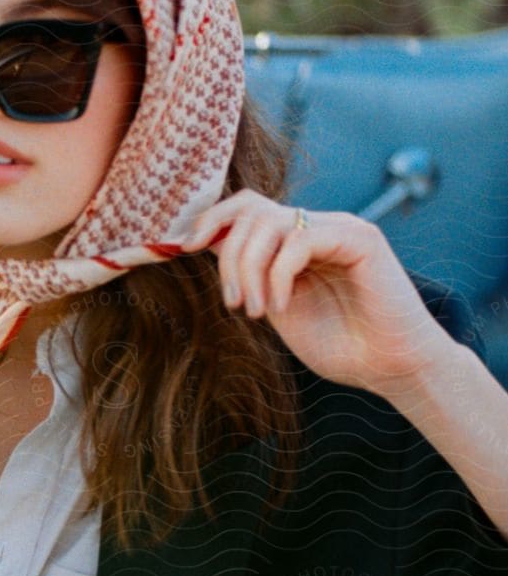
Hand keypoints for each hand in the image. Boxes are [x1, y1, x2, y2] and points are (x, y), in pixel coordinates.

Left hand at [181, 191, 452, 397]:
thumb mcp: (276, 306)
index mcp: (296, 240)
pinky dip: (278, 276)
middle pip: (250, 210)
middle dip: (229, 256)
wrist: (391, 368)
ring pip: (270, 222)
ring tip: (257, 311)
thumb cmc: (340, 345)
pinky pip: (300, 241)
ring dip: (250, 269)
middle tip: (234, 303)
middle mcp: (317, 226)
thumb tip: (204, 243)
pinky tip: (281, 308)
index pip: (245, 206)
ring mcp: (340, 228)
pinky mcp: (361, 239)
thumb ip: (249, 275)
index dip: (211, 220)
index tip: (184, 247)